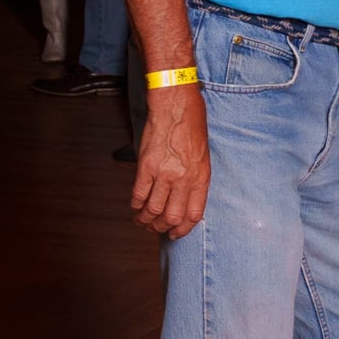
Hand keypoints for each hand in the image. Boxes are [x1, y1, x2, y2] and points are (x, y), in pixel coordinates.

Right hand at [131, 85, 210, 235]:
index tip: (175, 233)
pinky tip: (135, 205)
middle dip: (162, 228)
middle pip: (171, 217)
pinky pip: (139, 194)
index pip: (193, 215)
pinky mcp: (146, 166)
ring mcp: (164, 173)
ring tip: (142, 221)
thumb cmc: (191, 126)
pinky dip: (136, 204)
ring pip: (153, 209)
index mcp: (201, 178)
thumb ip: (194, 179)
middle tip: (156, 228)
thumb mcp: (202, 156)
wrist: (176, 106)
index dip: (183, 230)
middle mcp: (184, 179)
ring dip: (146, 219)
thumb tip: (184, 200)